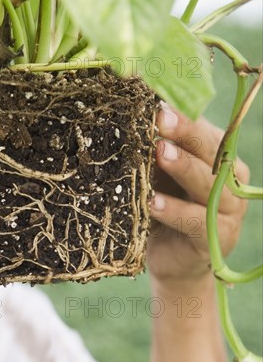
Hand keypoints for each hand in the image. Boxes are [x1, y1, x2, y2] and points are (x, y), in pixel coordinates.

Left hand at [146, 103, 249, 285]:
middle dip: (185, 132)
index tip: (158, 101)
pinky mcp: (217, 238)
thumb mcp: (157, 176)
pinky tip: (152, 202)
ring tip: (159, 152)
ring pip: (209, 184)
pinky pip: (197, 221)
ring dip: (182, 166)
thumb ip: (154, 150)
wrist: (170, 260)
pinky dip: (174, 210)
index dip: (183, 116)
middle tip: (160, 118)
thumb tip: (132, 115)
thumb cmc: (161, 208)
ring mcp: (228, 210)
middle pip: (212, 151)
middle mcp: (229, 179)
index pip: (205, 130)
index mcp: (218, 157)